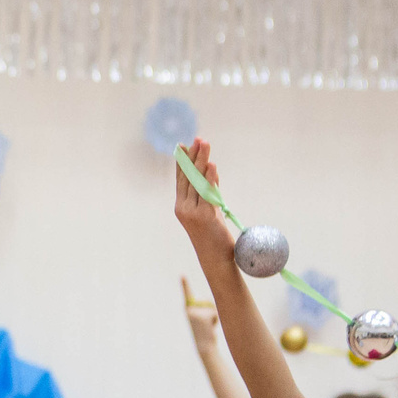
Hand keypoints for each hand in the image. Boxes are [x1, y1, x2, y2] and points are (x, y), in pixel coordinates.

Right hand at [173, 139, 231, 255]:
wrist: (216, 259)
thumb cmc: (214, 238)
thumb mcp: (208, 213)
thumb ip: (207, 195)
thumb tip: (210, 174)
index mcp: (182, 207)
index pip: (182, 179)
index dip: (182, 162)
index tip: (184, 145)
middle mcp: (183, 208)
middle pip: (188, 177)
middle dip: (192, 156)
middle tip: (197, 139)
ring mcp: (193, 212)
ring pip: (197, 181)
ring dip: (201, 160)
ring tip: (204, 144)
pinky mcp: (205, 216)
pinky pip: (207, 192)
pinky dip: (210, 177)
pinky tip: (211, 165)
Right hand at [180, 279, 217, 343]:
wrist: (204, 346)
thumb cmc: (205, 332)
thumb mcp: (204, 318)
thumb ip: (207, 308)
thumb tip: (218, 300)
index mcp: (188, 310)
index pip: (187, 295)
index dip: (185, 284)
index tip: (182, 274)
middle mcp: (190, 310)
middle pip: (208, 302)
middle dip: (212, 311)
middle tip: (208, 324)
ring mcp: (196, 313)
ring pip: (213, 308)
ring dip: (215, 316)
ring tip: (209, 327)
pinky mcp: (204, 316)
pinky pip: (216, 313)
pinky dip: (216, 320)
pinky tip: (211, 328)